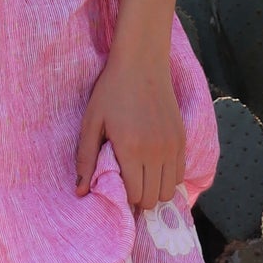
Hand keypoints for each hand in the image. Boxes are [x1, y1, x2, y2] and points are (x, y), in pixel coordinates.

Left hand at [75, 47, 184, 210]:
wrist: (142, 63)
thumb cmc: (111, 91)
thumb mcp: (92, 123)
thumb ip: (86, 159)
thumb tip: (80, 191)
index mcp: (131, 149)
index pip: (136, 195)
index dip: (125, 198)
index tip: (116, 190)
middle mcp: (156, 152)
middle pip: (154, 198)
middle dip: (140, 199)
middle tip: (128, 186)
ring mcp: (172, 146)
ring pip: (170, 190)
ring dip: (155, 190)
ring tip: (142, 178)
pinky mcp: (182, 138)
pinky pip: (180, 173)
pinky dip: (168, 177)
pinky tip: (154, 167)